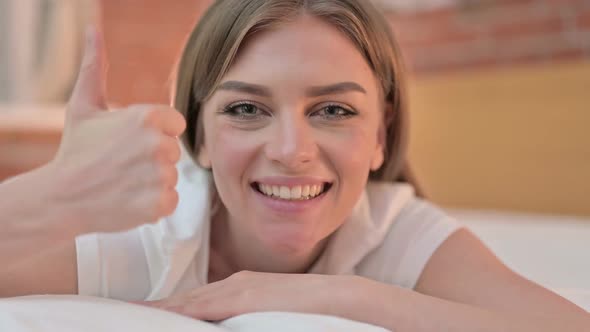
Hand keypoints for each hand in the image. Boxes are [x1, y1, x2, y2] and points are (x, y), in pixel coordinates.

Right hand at [46, 27, 185, 233]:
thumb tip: (93, 30)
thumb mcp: (84, 105)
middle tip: (123, 164)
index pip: (174, 123)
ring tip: (125, 182)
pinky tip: (130, 198)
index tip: (132, 143)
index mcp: (147, 117)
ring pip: (172, 176)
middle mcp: (157, 145)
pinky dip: (154, 204)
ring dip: (153, 182)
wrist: (60, 197)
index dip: (156, 133)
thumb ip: (97, 68)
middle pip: (174, 151)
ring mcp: (159, 176)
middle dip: (154, 158)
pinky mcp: (158, 204)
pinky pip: (170, 200)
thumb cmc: (75, 150)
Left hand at [136, 271, 363, 321]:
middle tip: (119, 316)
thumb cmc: (309, 310)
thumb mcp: (272, 314)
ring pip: (187, 302)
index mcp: (238, 288)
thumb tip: (225, 327)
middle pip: (184, 300)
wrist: (339, 298)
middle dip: (152, 309)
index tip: (139, 316)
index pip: (193, 302)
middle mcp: (233, 284)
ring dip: (158, 310)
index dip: (165, 309)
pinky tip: (156, 317)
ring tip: (127, 316)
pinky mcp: (243, 297)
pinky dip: (178, 312)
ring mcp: (237, 289)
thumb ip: (248, 319)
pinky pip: (202, 307)